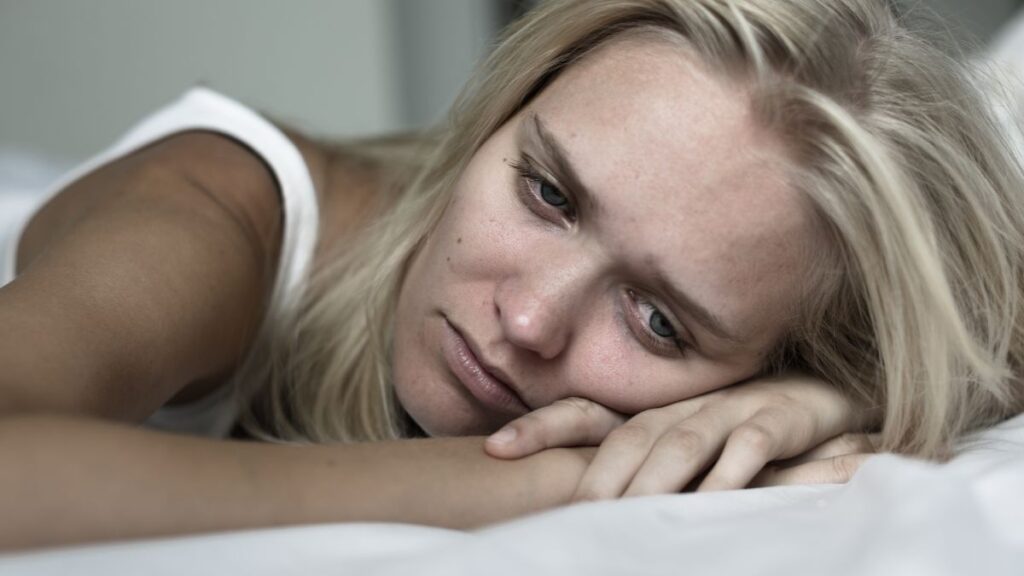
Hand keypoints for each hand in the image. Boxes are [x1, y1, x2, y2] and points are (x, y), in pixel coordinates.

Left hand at [484, 373, 878, 499]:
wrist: (826, 399)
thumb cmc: (743, 430)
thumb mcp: (687, 448)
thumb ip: (643, 468)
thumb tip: (579, 505)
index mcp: (655, 412)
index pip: (589, 415)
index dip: (543, 427)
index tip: (494, 446)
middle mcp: (684, 406)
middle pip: (630, 434)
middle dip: (597, 472)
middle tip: (570, 514)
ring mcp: (731, 408)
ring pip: (682, 441)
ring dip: (654, 479)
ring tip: (628, 517)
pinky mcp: (780, 419)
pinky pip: (752, 445)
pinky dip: (730, 472)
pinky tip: (711, 499)